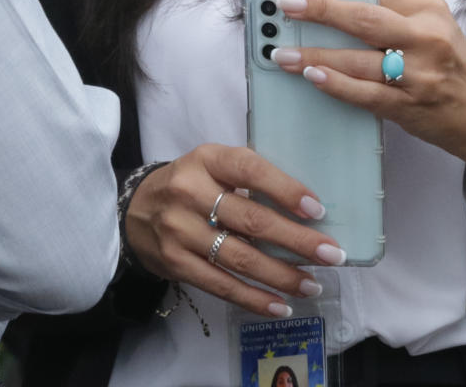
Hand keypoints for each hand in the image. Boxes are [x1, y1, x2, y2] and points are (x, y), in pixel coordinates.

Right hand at [125, 144, 345, 316]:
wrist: (134, 211)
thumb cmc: (190, 185)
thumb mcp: (213, 166)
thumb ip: (249, 179)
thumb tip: (306, 209)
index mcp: (207, 159)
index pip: (250, 170)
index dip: (285, 189)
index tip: (316, 210)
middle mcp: (190, 192)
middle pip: (251, 220)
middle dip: (297, 241)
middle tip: (331, 255)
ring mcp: (180, 230)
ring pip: (240, 258)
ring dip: (281, 275)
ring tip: (312, 285)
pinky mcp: (176, 264)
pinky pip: (221, 285)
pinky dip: (254, 298)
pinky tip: (280, 305)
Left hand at [274, 0, 465, 168]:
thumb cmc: (454, 69)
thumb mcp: (435, 28)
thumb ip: (396, 13)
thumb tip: (340, 0)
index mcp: (429, 11)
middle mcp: (426, 38)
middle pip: (364, 19)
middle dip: (320, 10)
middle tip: (285, 5)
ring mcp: (418, 74)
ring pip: (358, 59)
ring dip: (316, 55)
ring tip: (282, 53)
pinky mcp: (410, 106)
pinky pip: (365, 94)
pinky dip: (337, 85)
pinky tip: (313, 77)